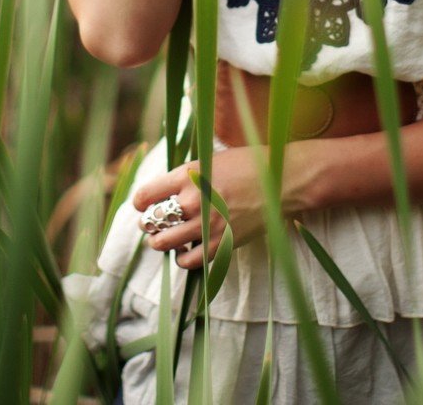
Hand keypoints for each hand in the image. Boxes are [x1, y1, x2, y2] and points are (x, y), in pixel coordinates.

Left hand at [132, 144, 269, 269]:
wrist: (283, 180)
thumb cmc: (249, 164)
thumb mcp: (211, 160)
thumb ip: (186, 177)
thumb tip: (163, 191)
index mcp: (188, 174)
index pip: (145, 195)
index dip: (139, 203)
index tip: (142, 206)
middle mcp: (193, 200)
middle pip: (151, 221)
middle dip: (147, 224)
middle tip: (152, 225)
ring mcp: (207, 224)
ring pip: (164, 243)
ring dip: (159, 243)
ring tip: (163, 240)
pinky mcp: (222, 242)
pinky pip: (188, 261)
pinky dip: (181, 259)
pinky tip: (184, 251)